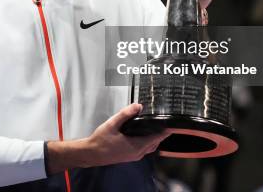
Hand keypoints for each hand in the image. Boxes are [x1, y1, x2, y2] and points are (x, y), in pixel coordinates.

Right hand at [46, 104, 169, 173]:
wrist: (91, 153)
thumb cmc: (100, 141)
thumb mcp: (112, 124)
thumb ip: (125, 114)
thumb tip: (138, 106)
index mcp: (136, 146)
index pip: (157, 138)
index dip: (165, 130)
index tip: (172, 123)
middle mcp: (138, 153)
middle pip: (155, 142)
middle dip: (161, 133)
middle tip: (164, 121)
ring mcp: (134, 155)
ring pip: (150, 146)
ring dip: (154, 137)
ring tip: (155, 126)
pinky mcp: (130, 155)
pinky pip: (144, 149)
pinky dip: (147, 141)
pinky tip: (143, 133)